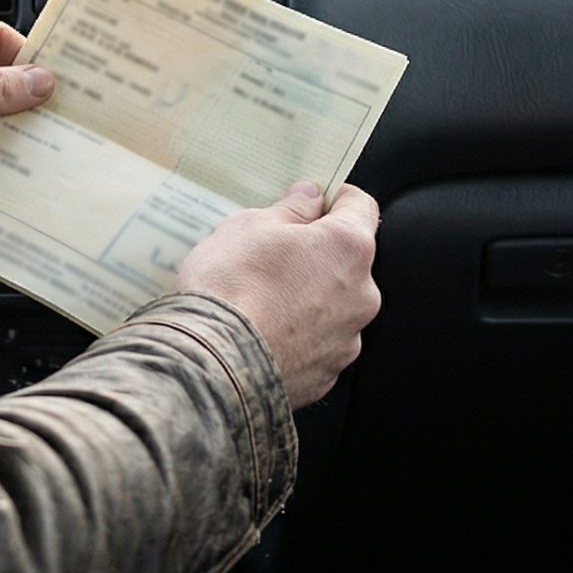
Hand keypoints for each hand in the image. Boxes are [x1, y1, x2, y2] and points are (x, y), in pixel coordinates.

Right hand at [175, 183, 381, 408]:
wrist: (210, 365)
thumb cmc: (230, 289)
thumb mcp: (250, 226)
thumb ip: (290, 209)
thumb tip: (309, 199)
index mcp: (348, 249)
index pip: (361, 206)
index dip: (334, 197)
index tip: (312, 201)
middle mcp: (362, 296)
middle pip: (347, 260)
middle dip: (317, 253)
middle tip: (272, 254)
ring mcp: (347, 340)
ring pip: (334, 304)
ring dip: (309, 295)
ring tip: (261, 298)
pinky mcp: (327, 374)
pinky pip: (318, 342)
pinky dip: (298, 334)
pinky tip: (263, 330)